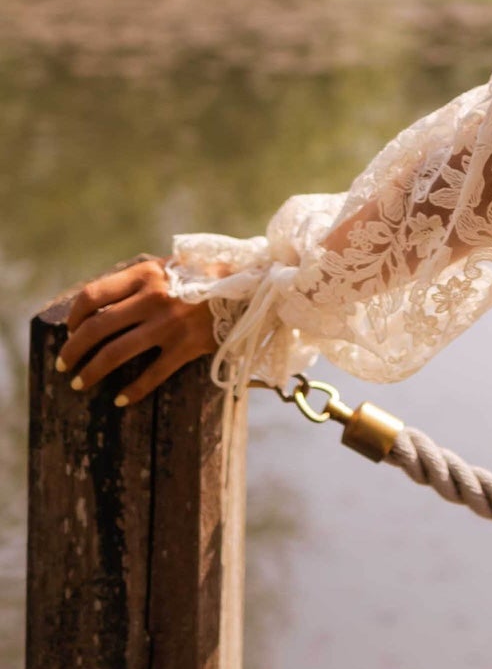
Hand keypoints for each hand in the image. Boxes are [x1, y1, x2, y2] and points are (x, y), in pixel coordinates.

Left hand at [56, 255, 216, 407]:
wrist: (251, 284)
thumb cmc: (203, 277)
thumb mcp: (168, 268)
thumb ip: (136, 282)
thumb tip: (96, 306)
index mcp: (145, 275)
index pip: (92, 296)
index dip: (74, 318)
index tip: (70, 332)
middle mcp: (154, 298)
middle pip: (97, 328)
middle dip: (73, 350)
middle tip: (64, 365)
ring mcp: (170, 324)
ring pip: (116, 353)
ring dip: (91, 372)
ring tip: (79, 384)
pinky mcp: (188, 346)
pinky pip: (152, 375)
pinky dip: (133, 391)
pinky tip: (121, 400)